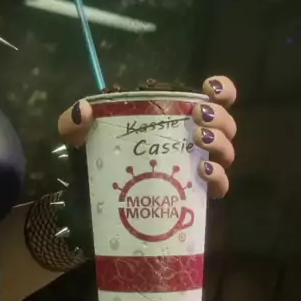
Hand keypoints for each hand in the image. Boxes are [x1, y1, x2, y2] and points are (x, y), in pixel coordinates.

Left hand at [57, 76, 237, 198]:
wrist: (87, 213)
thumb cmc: (90, 167)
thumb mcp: (77, 140)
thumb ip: (73, 123)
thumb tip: (84, 110)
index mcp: (171, 118)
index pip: (210, 97)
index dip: (221, 89)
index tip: (209, 88)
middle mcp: (189, 141)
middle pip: (225, 123)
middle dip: (220, 117)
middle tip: (199, 117)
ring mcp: (194, 170)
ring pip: (226, 152)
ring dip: (220, 143)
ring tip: (199, 139)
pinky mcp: (194, 198)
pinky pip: (220, 187)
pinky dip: (219, 178)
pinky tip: (203, 172)